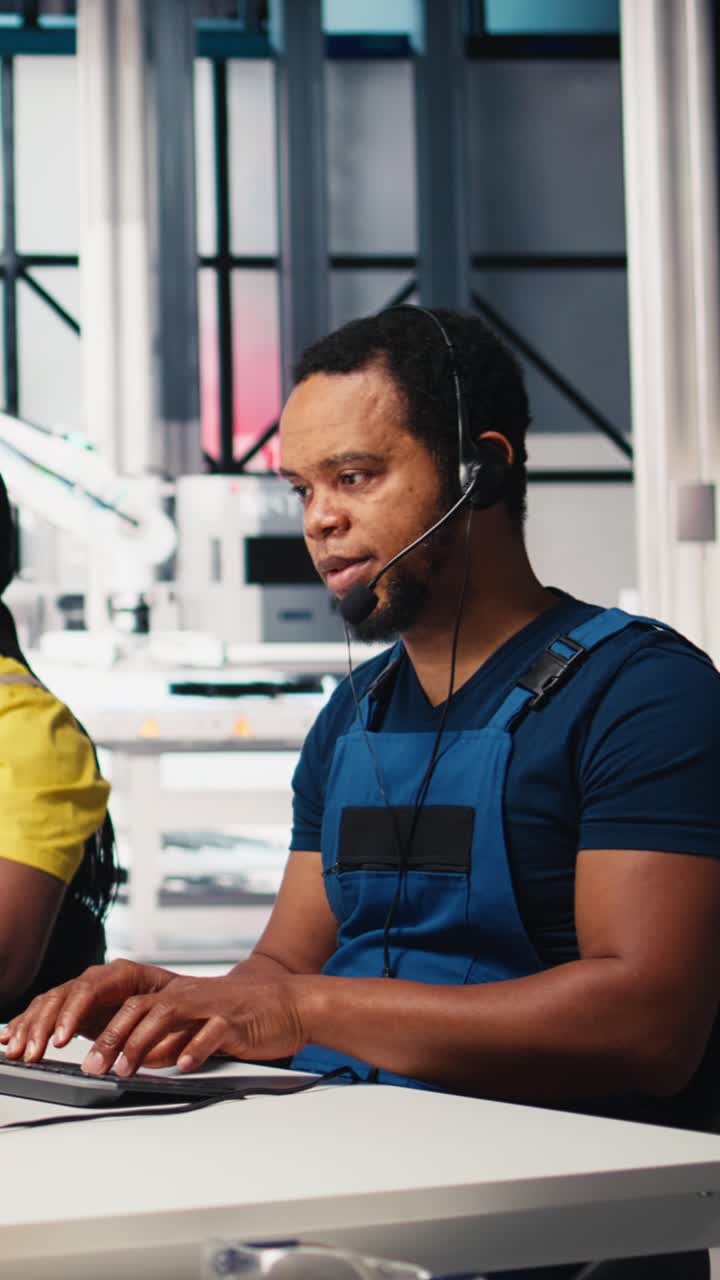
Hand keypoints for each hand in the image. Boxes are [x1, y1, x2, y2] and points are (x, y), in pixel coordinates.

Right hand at [0, 958, 175, 1062]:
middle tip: (31, 1054)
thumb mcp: (173, 1014)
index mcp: (122, 974)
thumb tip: (138, 1053)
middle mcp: (98, 980)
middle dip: (42, 1026)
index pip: (88, 990)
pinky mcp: (75, 1008)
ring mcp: (84, 992)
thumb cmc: (179, 1004)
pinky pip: (45, 1012)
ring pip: (49, 1004)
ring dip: (30, 1028)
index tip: (60, 1040)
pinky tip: (9, 1038)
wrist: (184, 997)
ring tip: (16, 1052)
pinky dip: (26, 1024)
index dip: (71, 1014)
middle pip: (62, 997)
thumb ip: (155, 1028)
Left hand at [78, 971, 308, 1076]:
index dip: (101, 1026)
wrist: (289, 1003)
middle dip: (112, 1037)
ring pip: (168, 1014)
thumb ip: (168, 1041)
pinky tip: (183, 1065)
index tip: (78, 1051)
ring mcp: (211, 1005)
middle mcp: (188, 995)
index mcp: (176, 995)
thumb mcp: (197, 1027)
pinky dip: (195, 1048)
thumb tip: (138, 1060)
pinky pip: (211, 1032)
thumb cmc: (241, 1016)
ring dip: (142, 1043)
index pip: (128, 1005)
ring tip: (126, 1069)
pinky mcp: (235, 1020)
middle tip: (93, 1066)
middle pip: (139, 1007)